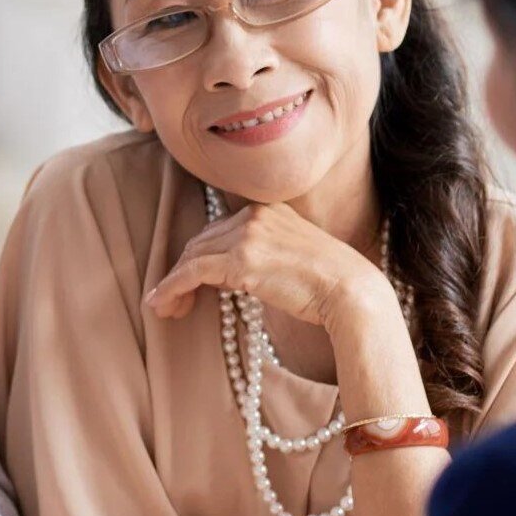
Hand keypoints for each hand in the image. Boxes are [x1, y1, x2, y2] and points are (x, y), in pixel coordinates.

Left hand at [145, 202, 391, 334]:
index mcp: (268, 208)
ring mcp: (247, 234)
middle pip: (202, 241)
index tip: (190, 282)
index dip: (200, 257)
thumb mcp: (291, 257)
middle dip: (182, 270)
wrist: (353, 293)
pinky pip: (192, 272)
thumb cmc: (330, 284)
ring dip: (173, 283)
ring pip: (193, 256)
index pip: (220, 230)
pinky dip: (172, 287)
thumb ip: (259, 255)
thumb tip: (223, 275)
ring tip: (163, 308)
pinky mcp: (241, 259)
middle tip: (171, 299)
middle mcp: (254, 214)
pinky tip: (162, 303)